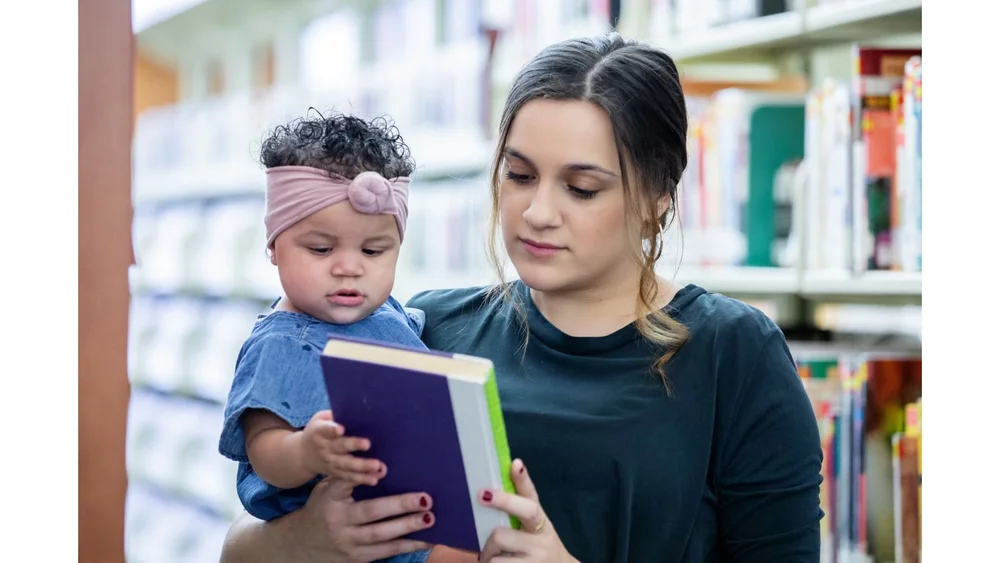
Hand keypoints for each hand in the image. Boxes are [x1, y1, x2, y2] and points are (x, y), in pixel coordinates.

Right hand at [294, 475, 435, 562]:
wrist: (302, 545)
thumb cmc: (322, 508)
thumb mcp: (326, 490)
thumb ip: (347, 478)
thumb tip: (380, 463)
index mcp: (331, 499)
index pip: (345, 483)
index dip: (362, 475)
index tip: (383, 467)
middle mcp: (339, 522)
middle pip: (370, 512)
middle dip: (399, 505)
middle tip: (424, 498)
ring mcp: (349, 543)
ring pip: (381, 536)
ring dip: (408, 528)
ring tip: (430, 519)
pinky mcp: (358, 558)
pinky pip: (387, 552)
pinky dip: (408, 545)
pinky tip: (427, 539)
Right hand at [300, 410, 384, 485]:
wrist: (303, 454)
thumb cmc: (318, 431)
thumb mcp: (320, 419)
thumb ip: (334, 416)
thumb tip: (353, 410)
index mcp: (319, 431)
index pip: (326, 430)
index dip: (333, 430)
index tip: (340, 429)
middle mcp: (324, 448)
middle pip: (339, 447)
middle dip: (353, 445)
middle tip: (368, 444)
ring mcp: (329, 462)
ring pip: (346, 465)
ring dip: (361, 466)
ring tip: (376, 466)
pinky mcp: (334, 472)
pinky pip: (348, 477)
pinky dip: (361, 479)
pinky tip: (374, 479)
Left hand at [477, 459, 577, 562]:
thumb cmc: (538, 545)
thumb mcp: (533, 526)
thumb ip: (516, 509)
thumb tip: (488, 489)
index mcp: (539, 519)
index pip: (530, 497)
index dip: (522, 480)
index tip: (515, 465)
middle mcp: (541, 537)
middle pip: (500, 535)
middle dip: (489, 544)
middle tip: (489, 548)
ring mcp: (536, 558)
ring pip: (496, 558)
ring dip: (490, 559)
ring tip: (497, 560)